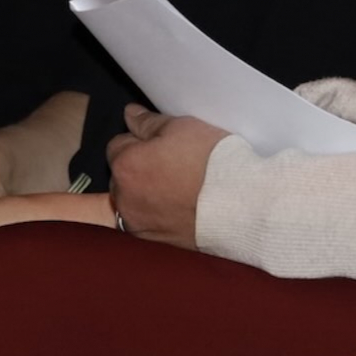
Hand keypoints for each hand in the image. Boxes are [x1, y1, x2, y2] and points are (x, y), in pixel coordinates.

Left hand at [105, 105, 225, 247]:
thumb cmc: (210, 161)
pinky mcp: (151, 240)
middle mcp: (122, 196)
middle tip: (173, 163)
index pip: (118, 144)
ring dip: (145, 193)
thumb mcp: (182, 127)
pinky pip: (145, 221)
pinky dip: (156, 214)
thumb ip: (149, 122)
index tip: (163, 143)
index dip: (141, 140)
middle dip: (139, 168)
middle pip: (122, 174)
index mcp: (126, 164)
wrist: (237, 205)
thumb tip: (130, 115)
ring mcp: (136, 222)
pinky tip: (178, 206)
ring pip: (132, 200)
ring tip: (178, 187)